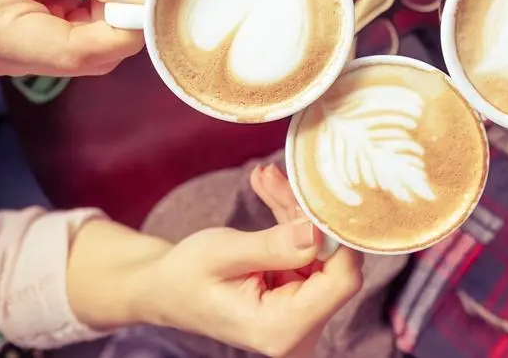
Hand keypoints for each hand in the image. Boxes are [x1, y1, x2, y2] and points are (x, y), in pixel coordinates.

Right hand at [140, 164, 361, 356]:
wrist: (166, 291)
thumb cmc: (185, 276)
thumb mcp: (222, 253)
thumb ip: (273, 245)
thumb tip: (318, 230)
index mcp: (280, 328)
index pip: (342, 280)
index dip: (334, 236)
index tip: (309, 196)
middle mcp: (298, 332)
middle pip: (333, 264)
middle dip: (306, 216)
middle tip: (273, 175)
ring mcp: (301, 319)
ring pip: (321, 254)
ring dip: (295, 214)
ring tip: (265, 178)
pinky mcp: (299, 302)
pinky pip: (310, 256)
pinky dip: (291, 226)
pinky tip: (270, 193)